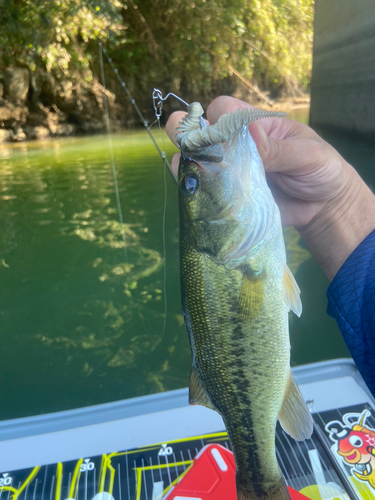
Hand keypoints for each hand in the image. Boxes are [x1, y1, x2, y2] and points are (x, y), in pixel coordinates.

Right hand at [166, 96, 374, 279]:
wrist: (324, 207)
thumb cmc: (321, 169)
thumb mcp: (308, 155)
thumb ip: (278, 149)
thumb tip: (250, 135)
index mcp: (254, 127)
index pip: (223, 110)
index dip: (215, 119)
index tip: (219, 135)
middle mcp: (235, 148)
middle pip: (197, 133)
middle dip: (186, 136)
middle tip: (192, 150)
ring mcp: (229, 174)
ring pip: (194, 165)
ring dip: (189, 169)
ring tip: (199, 179)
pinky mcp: (229, 200)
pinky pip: (206, 198)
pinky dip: (200, 199)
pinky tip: (205, 201)